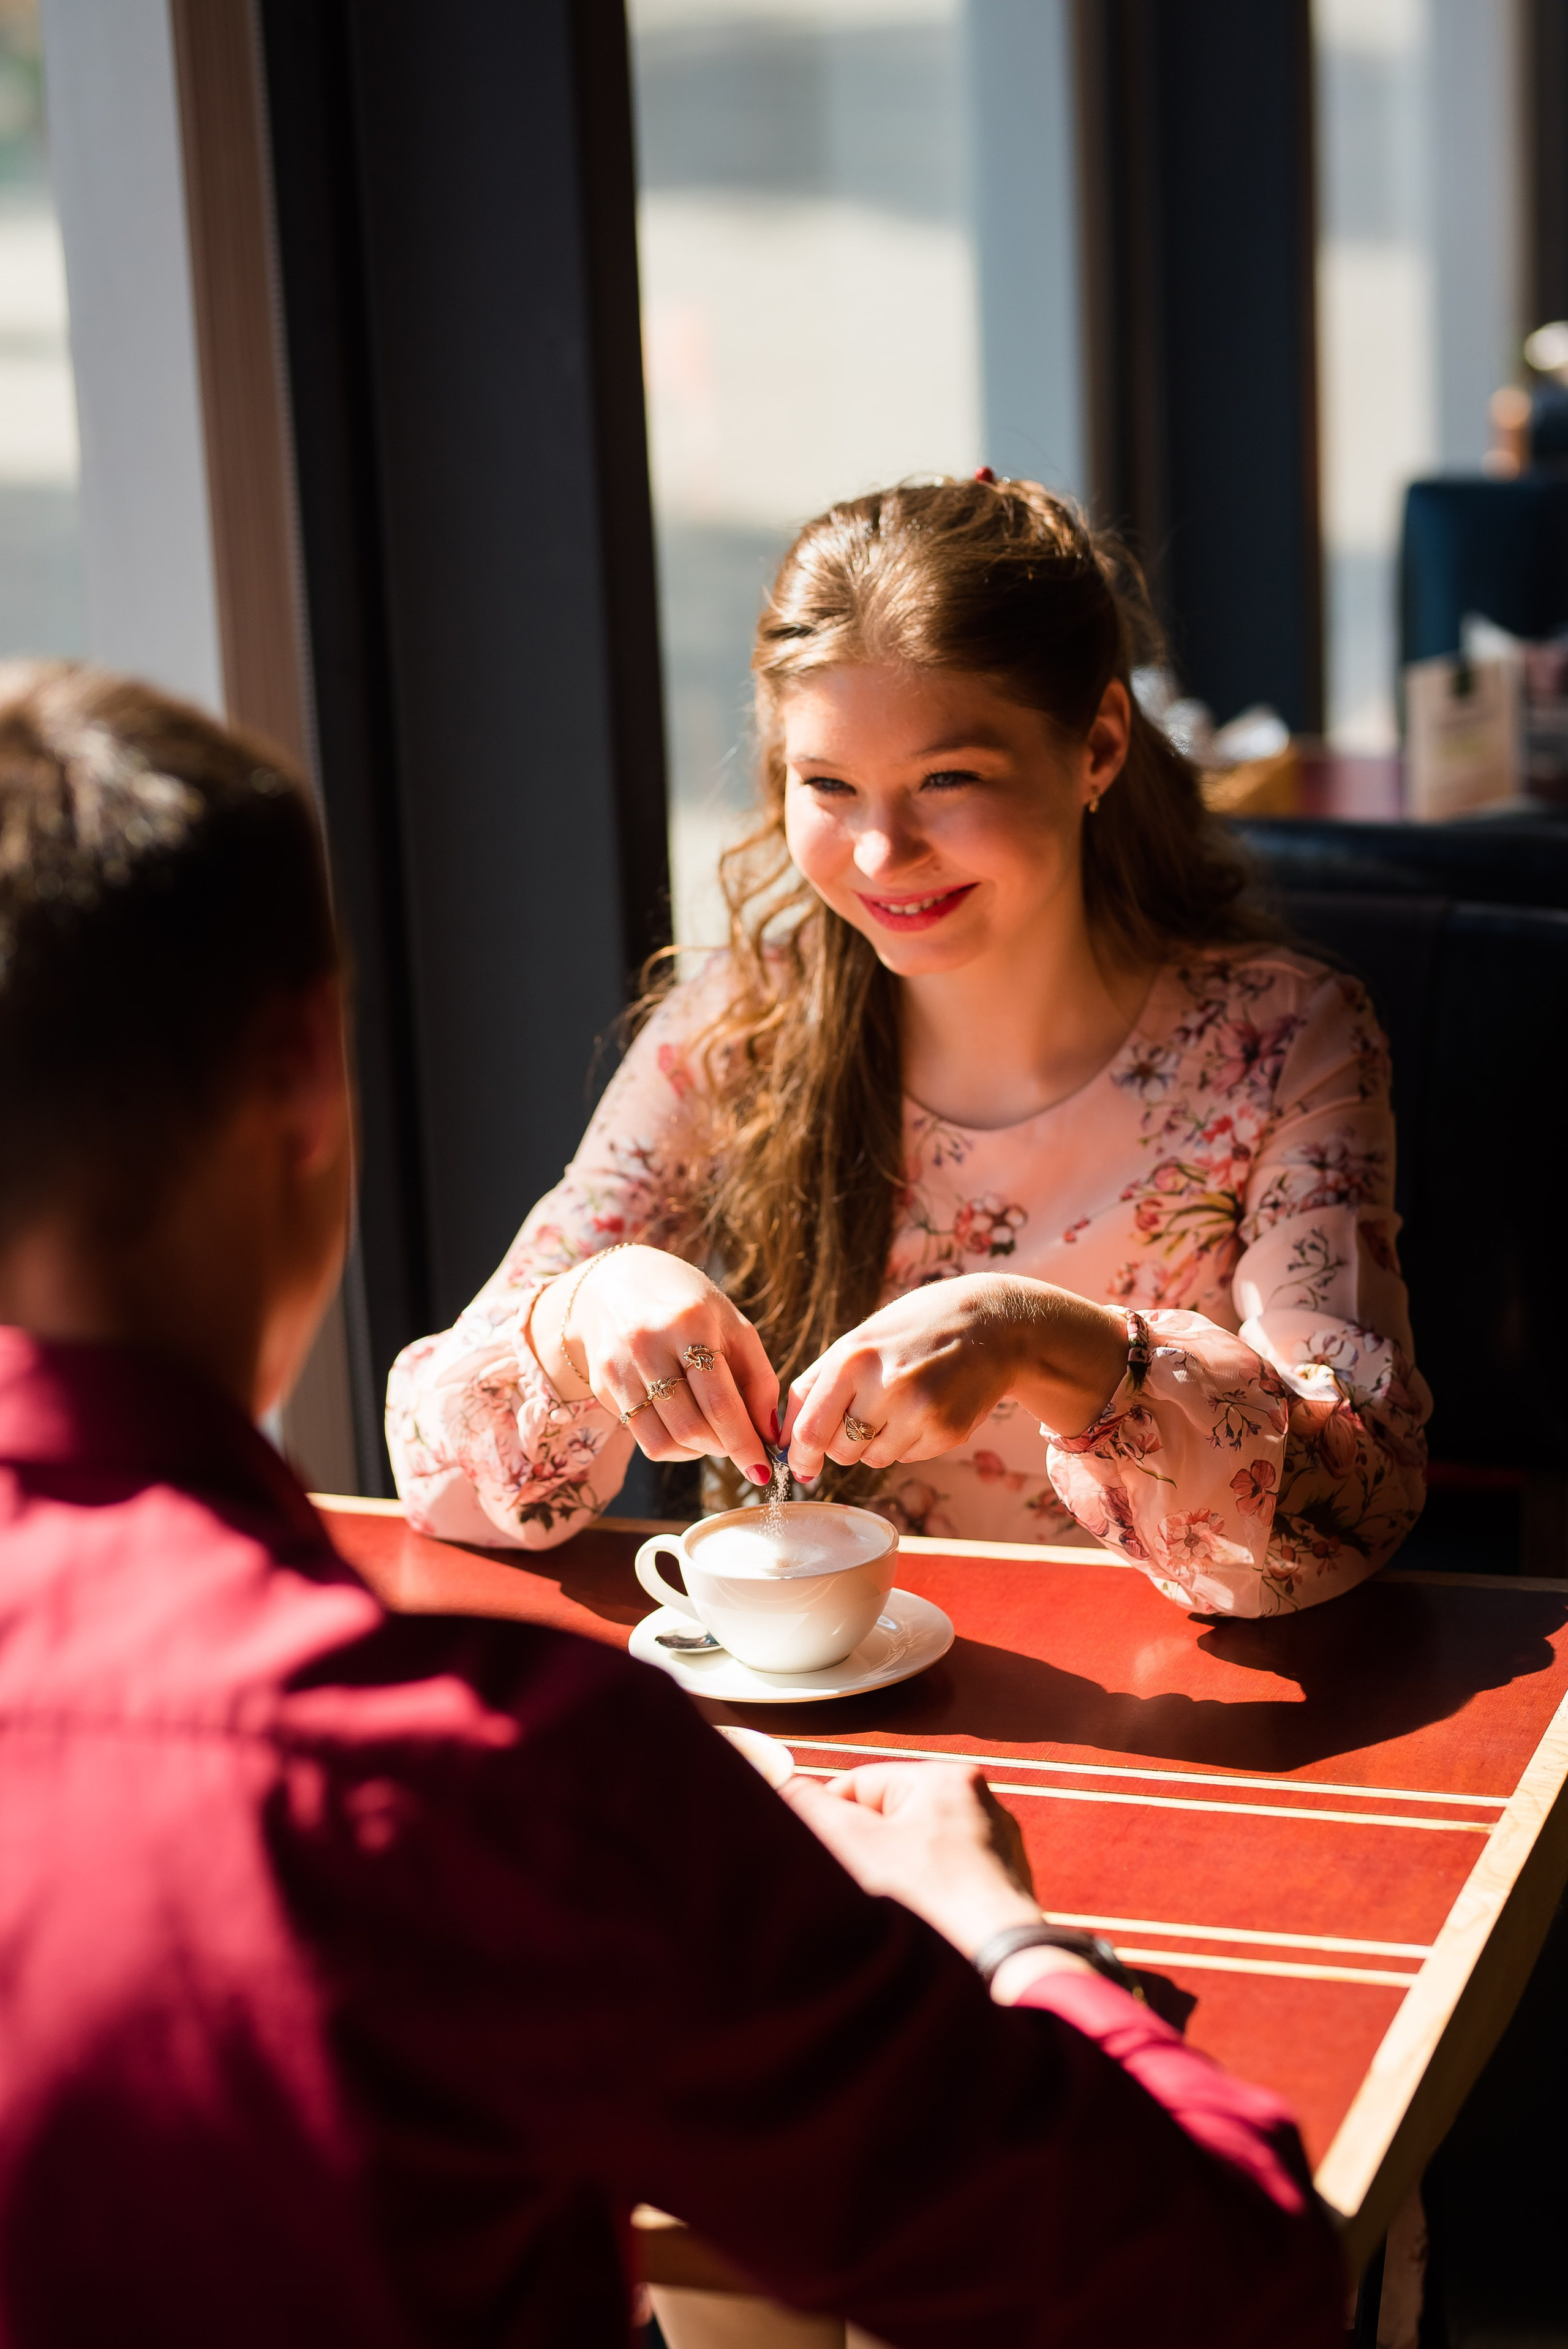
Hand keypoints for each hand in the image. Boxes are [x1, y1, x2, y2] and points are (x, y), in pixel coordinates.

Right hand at [529, 1245, 777, 1487]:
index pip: (719, 1402)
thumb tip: (769, 1434)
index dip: (743, 1444)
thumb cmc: (690, 1307)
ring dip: (697, 1451)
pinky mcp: (602, 1384)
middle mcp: (647, 1344)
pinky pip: (643, 1437)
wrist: (617, 1282)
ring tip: (713, 1434)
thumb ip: (759, 1379)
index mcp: (689, 1323)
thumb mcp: (734, 1326)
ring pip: (663, 1441)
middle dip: (723, 1448)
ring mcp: (618, 1366)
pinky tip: (685, 1425)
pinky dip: (672, 1445)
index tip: (763, 1470)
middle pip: (690, 1427)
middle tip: (739, 1445)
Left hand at [781, 1275, 1126, 1480]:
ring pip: (873, 1460)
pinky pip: (907, 1457)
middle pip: (839, 1452)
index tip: (800, 1467)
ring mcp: (920, 1412)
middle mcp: (885, 1386)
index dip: (800, 1457)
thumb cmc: (915, 1329)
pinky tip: (926, 1407)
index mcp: (853, 1358)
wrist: (993, 1324)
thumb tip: (786, 1439)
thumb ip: (817, 1384)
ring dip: (877, 1442)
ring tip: (901, 1403)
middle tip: (864, 1415)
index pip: (810, 1430)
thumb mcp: (860, 1340)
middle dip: (843, 1442)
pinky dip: (909, 1442)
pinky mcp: (947, 1433)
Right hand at [781, 1762, 1040, 1957]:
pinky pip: (947, 1880)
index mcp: (946, 1777)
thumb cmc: (927, 1901)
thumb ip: (812, 1808)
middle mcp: (980, 1802)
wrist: (996, 1966)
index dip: (831, 1821)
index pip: (860, 1785)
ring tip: (892, 1911)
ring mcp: (997, 1846)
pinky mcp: (1003, 1886)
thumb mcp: (853, 1845)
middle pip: (890, 1820)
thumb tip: (787, 1786)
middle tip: (855, 1885)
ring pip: (918, 1852)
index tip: (822, 1855)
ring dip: (894, 1876)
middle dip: (866, 1851)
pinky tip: (920, 1924)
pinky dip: (927, 1898)